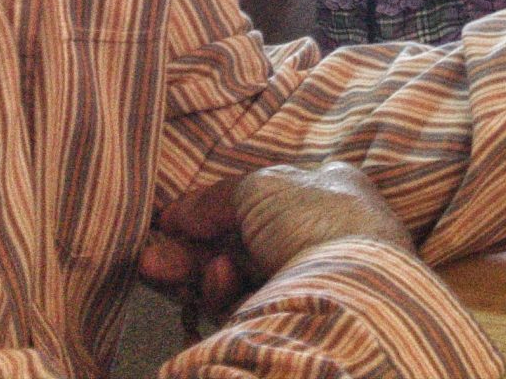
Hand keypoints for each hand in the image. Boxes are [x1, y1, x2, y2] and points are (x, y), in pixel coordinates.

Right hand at [142, 163, 415, 334]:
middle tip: (152, 255)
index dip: (217, 206)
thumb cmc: (318, 221)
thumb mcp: (260, 186)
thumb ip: (214, 199)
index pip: (264, 194)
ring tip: (162, 267)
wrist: (353, 292)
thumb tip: (176, 216)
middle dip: (192, 247)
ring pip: (238, 276)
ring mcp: (309, 281)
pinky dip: (223, 294)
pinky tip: (217, 279)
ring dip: (197, 271)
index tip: (174, 219)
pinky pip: (245, 306)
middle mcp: (321, 234)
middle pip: (243, 239)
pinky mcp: (294, 320)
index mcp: (330, 189)